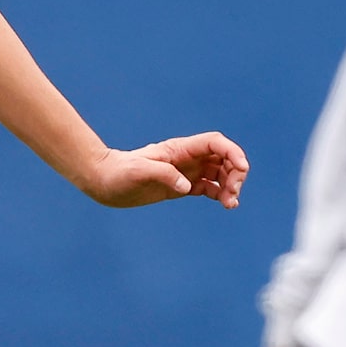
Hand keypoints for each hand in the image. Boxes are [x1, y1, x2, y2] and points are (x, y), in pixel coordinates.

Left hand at [79, 132, 249, 209]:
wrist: (103, 181)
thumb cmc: (118, 173)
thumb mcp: (139, 172)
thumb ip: (164, 174)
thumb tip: (187, 186)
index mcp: (179, 149)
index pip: (214, 143)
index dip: (232, 152)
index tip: (242, 169)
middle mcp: (186, 158)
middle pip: (223, 158)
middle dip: (235, 172)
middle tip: (233, 193)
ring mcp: (185, 172)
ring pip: (219, 173)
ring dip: (231, 186)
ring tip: (230, 204)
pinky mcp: (181, 186)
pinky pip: (209, 187)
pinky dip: (221, 194)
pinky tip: (226, 204)